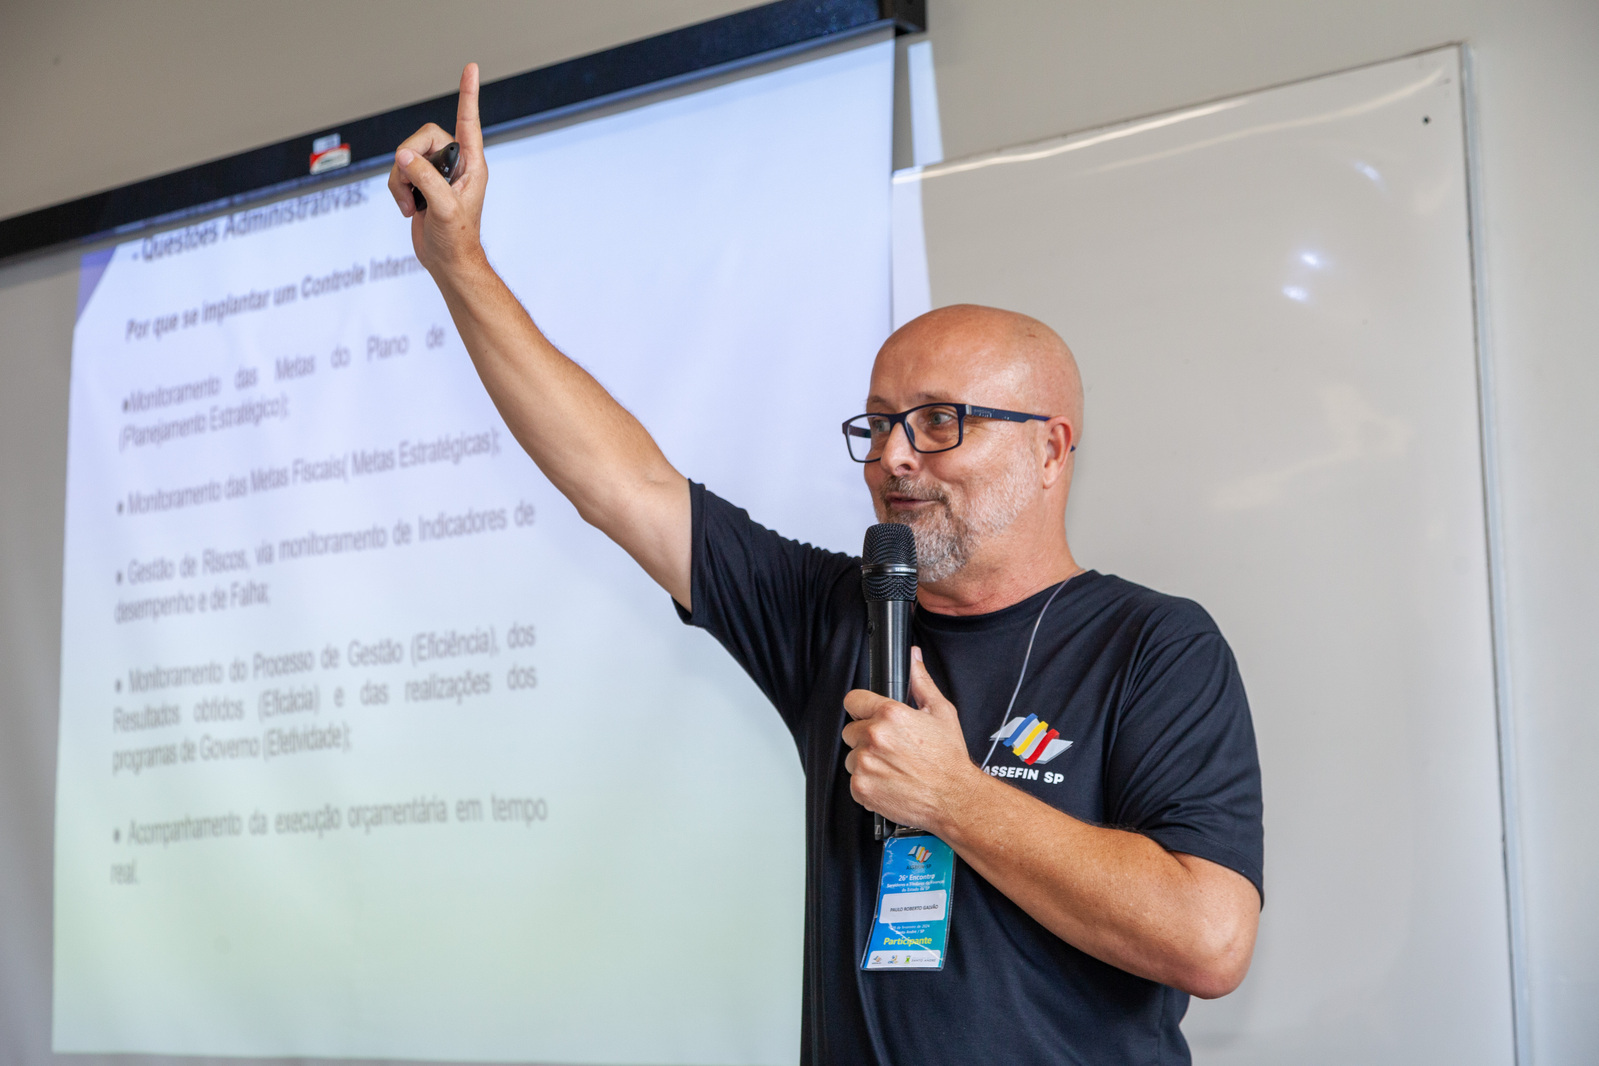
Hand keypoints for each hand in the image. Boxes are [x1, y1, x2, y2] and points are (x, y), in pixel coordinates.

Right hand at [387, 63, 487, 276]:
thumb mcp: (444, 209)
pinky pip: (398, 172)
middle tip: (415, 188)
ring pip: (405, 156)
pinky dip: (398, 191)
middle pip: (422, 136)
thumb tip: (403, 155)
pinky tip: (410, 210)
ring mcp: (437, 174)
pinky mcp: (421, 184)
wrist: (447, 262)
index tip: (471, 67)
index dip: (469, 94)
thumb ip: (425, 178)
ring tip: (414, 207)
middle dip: (409, 160)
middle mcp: (455, 164)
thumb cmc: (457, 239)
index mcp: (472, 165)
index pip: (469, 122)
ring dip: (401, 182)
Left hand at [842, 647, 981, 833]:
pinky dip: (867, 783)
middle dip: (866, 738)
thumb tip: (914, 660)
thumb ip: (922, 683)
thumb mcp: (941, 712)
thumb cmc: (949, 759)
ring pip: (851, 757)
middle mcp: (874, 737)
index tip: (867, 716)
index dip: (862, 708)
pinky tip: (888, 781)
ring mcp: (865, 763)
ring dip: (866, 761)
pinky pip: (853, 781)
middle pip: (851, 731)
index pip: (853, 700)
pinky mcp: (861, 787)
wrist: (954, 797)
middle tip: (890, 748)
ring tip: (892, 767)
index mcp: (890, 715)